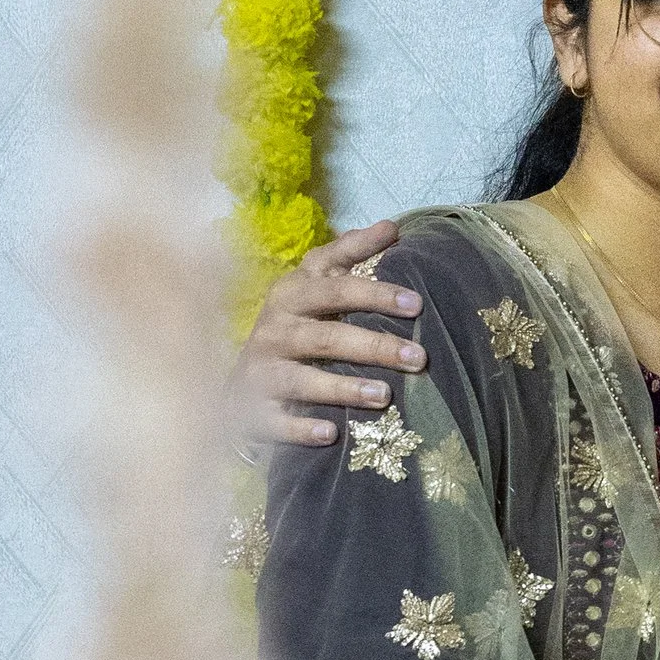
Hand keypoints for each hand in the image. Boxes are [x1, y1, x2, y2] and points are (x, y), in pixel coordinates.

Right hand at [232, 222, 424, 449]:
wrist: (240, 374)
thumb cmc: (293, 322)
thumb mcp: (314, 282)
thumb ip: (350, 253)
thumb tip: (393, 226)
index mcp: (292, 295)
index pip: (337, 288)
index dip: (375, 293)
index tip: (417, 303)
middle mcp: (274, 330)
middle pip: (327, 336)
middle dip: (374, 345)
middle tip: (419, 357)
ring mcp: (261, 370)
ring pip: (302, 379)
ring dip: (343, 388)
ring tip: (384, 395)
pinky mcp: (252, 409)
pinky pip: (275, 421)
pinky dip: (300, 428)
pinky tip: (331, 434)